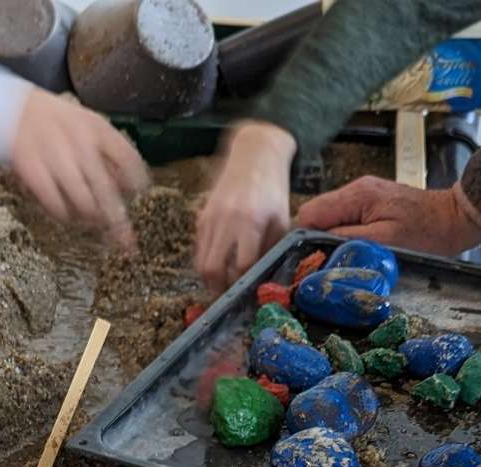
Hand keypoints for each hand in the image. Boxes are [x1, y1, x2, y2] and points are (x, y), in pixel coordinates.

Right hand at [10, 90, 148, 247]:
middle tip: (124, 240)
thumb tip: (128, 184)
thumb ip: (107, 151)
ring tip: (92, 222)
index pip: (128, 159)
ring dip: (91, 219)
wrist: (10, 110)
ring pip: (85, 205)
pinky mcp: (36, 174)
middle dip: (118, 221)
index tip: (139, 194)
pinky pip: (57, 207)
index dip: (137, 181)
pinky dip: (64, 216)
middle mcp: (81, 145)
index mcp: (97, 129)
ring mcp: (58, 161)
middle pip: (108, 192)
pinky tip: (66, 216)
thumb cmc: (53, 121)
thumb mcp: (86, 124)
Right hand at [195, 121, 295, 291]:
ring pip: (201, 263)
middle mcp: (226, 221)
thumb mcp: (281, 219)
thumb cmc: (272, 189)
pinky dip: (207, 263)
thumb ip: (270, 249)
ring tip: (222, 287)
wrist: (254, 154)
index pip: (242, 266)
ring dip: (210, 280)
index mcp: (250, 222)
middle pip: (213, 269)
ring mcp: (210, 219)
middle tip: (228, 299)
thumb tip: (261, 278)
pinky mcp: (201, 217)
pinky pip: (199, 250)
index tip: (248, 296)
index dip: (244, 285)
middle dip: (219, 290)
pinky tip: (220, 266)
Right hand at [294, 177, 480, 255]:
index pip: (309, 213)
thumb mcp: (385, 241)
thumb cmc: (427, 233)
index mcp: (356, 196)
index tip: (304, 262)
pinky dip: (339, 234)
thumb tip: (315, 245)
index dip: (301, 239)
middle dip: (311, 240)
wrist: (456, 218)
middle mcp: (355, 189)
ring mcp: (362, 194)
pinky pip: (341, 218)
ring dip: (325, 239)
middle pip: (314, 214)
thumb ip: (348, 240)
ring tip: (335, 259)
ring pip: (326, 217)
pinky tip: (349, 248)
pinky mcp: (369, 202)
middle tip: (319, 265)